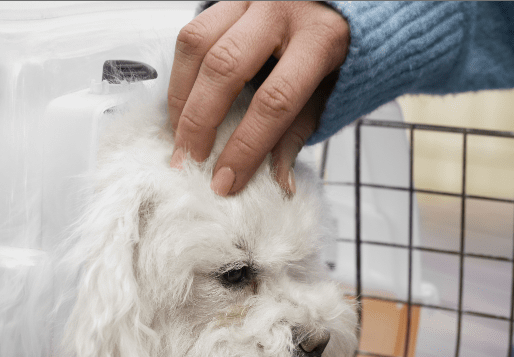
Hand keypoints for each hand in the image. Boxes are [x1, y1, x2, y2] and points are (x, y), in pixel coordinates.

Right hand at [168, 1, 348, 195]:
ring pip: (198, 44)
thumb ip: (296, 133)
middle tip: (189, 161)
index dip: (246, 146)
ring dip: (181, 99)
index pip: (275, 100)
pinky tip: (183, 106)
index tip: (225, 181)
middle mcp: (281, 10)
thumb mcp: (325, 91)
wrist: (333, 3)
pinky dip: (181, 76)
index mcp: (319, 38)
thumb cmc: (329, 48)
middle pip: (225, 68)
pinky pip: (191, 34)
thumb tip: (277, 183)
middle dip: (200, 123)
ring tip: (179, 136)